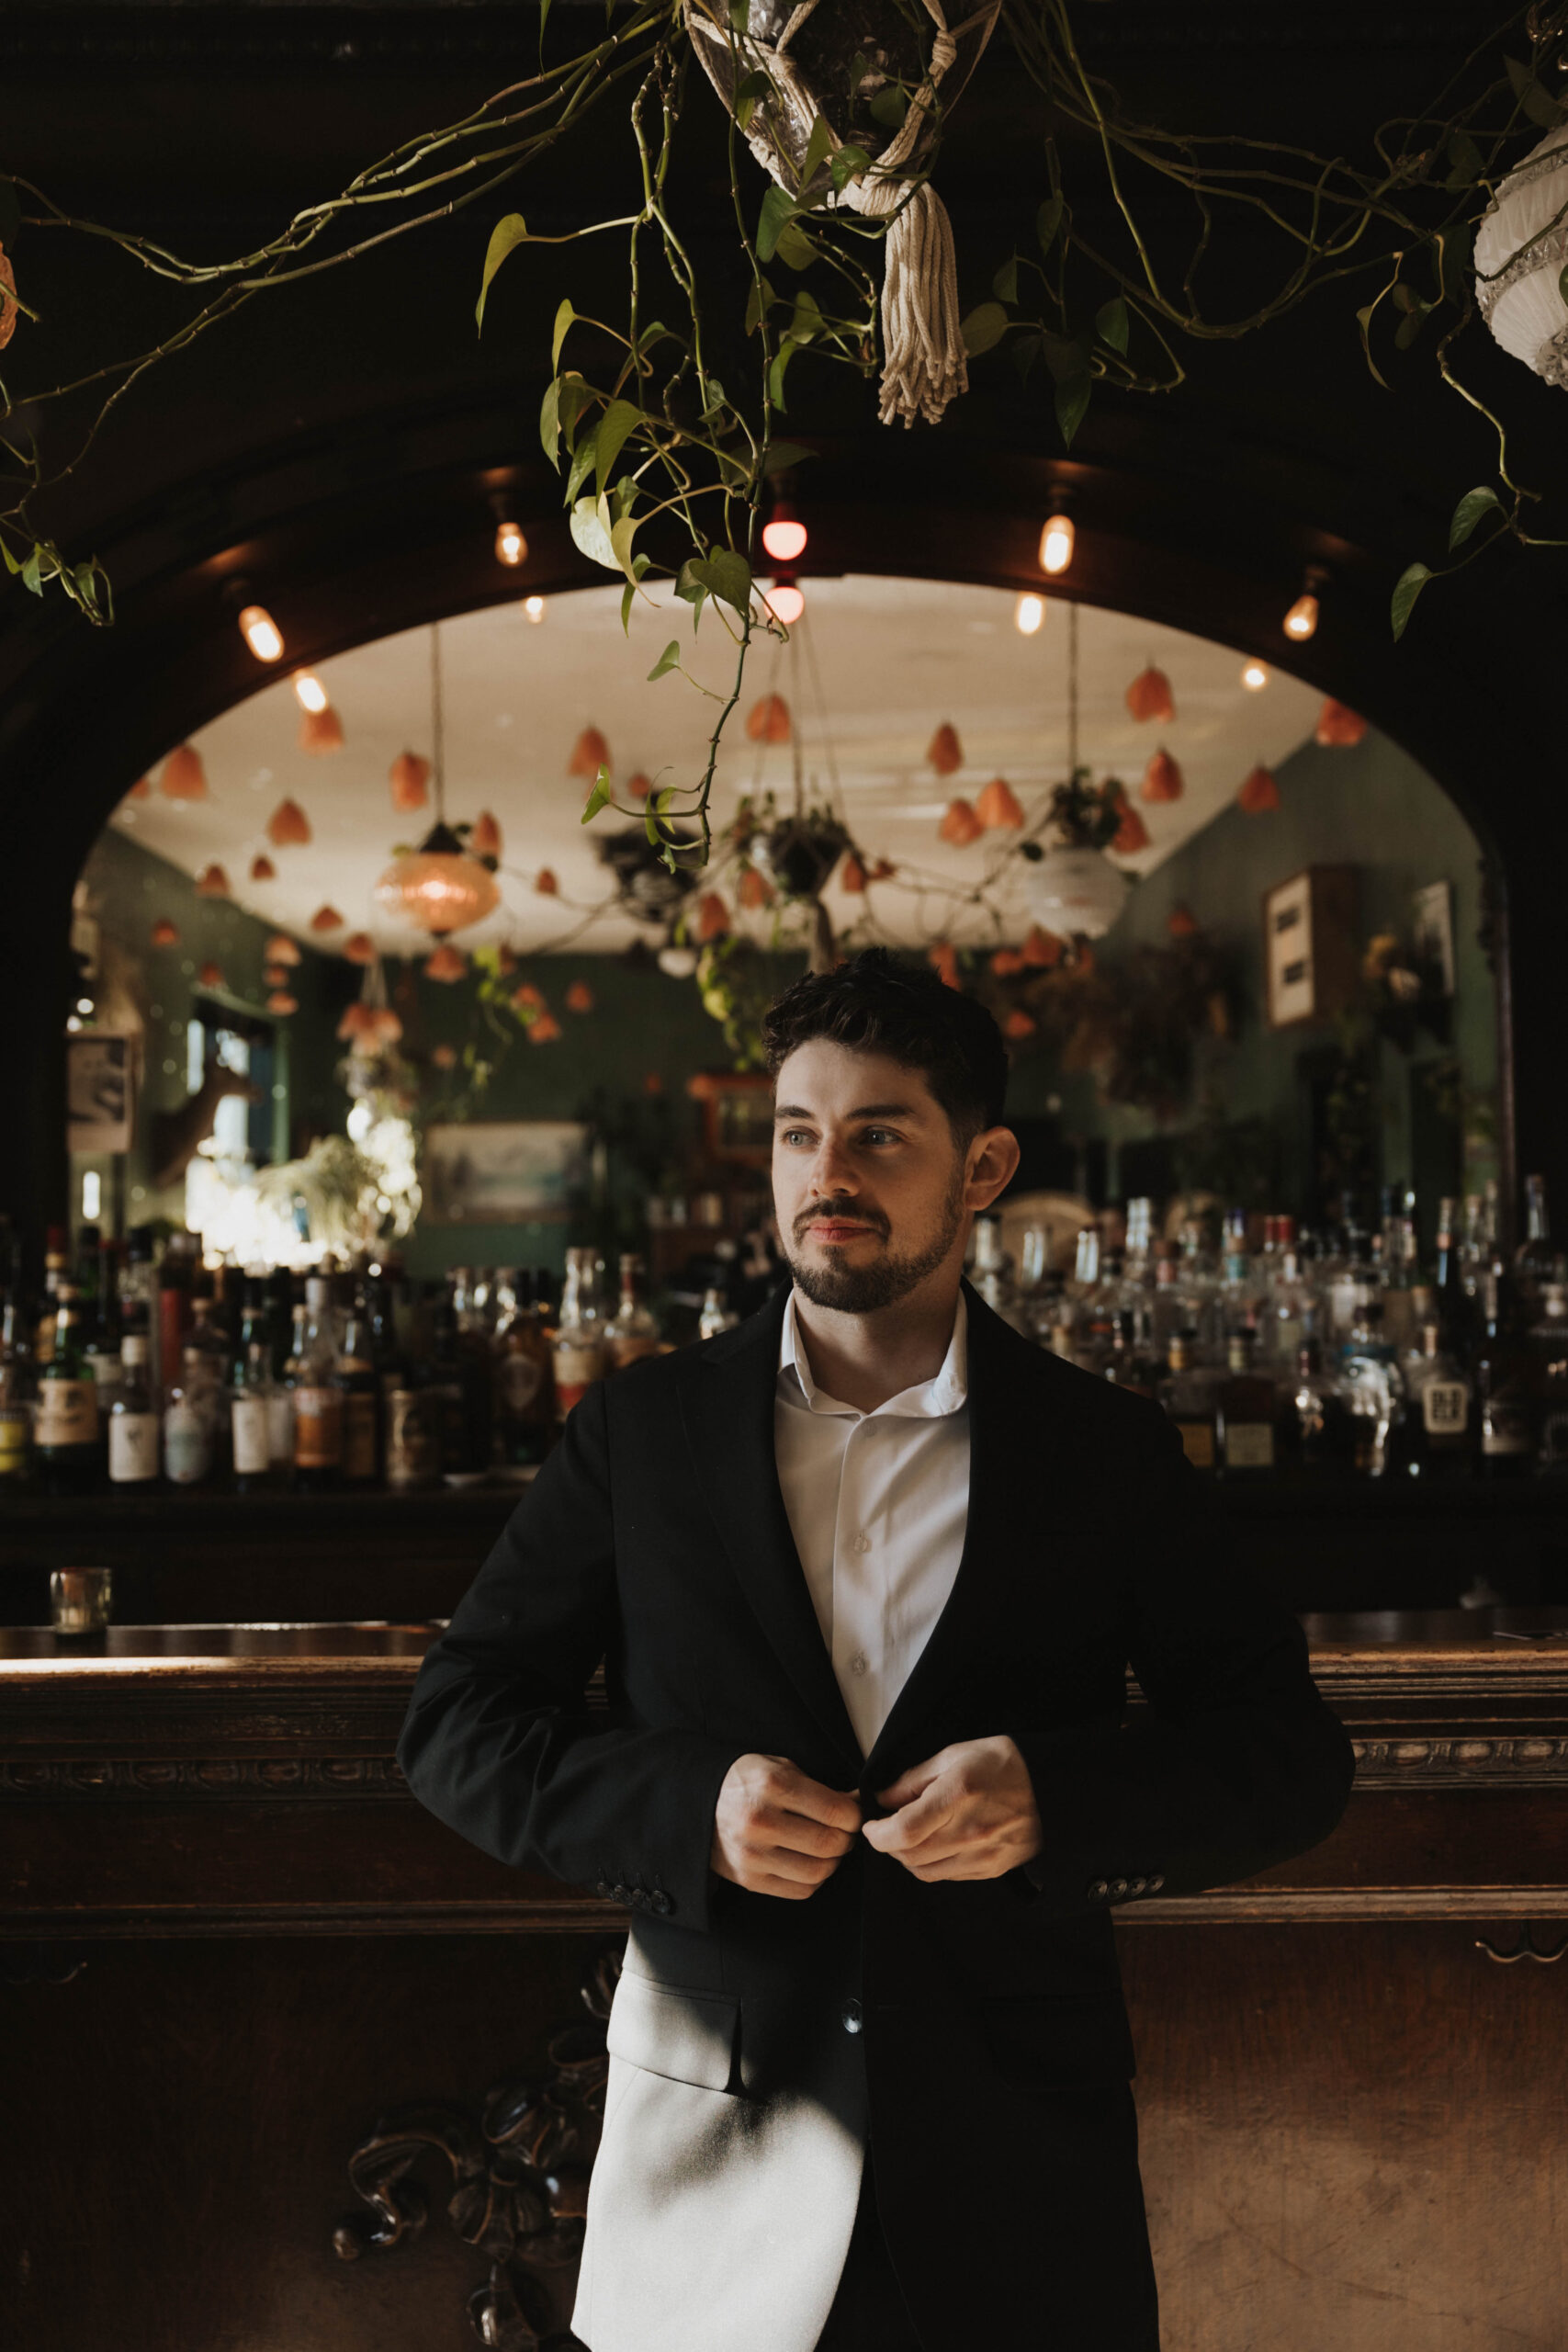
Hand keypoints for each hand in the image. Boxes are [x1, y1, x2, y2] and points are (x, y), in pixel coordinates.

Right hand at [710, 1753, 862, 1900]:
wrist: (698, 1804)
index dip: (855, 1816)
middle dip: (846, 1839)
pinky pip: (800, 1890)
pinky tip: (808, 1861)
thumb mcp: (779, 1767)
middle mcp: (760, 1821)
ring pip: (818, 1871)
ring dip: (832, 1862)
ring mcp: (753, 1854)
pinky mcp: (749, 1880)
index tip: (855, 1815)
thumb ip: (819, 1788)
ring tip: (826, 1848)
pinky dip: (814, 1879)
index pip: (835, 1811)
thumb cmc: (746, 1782)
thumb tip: (857, 1805)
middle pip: (829, 1843)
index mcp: (772, 1785)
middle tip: (844, 1832)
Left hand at [860, 1736, 1042, 1882]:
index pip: (904, 1830)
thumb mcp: (954, 1754)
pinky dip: (931, 1865)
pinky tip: (934, 1846)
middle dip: (888, 1845)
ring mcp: (983, 1854)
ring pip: (926, 1871)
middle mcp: (969, 1831)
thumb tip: (883, 1799)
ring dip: (907, 1858)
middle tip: (885, 1829)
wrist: (1051, 1786)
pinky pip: (948, 1876)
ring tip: (909, 1837)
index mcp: (957, 1795)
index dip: (877, 1834)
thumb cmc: (1002, 1763)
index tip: (870, 1825)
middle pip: (910, 1855)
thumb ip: (914, 1779)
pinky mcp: (992, 1869)